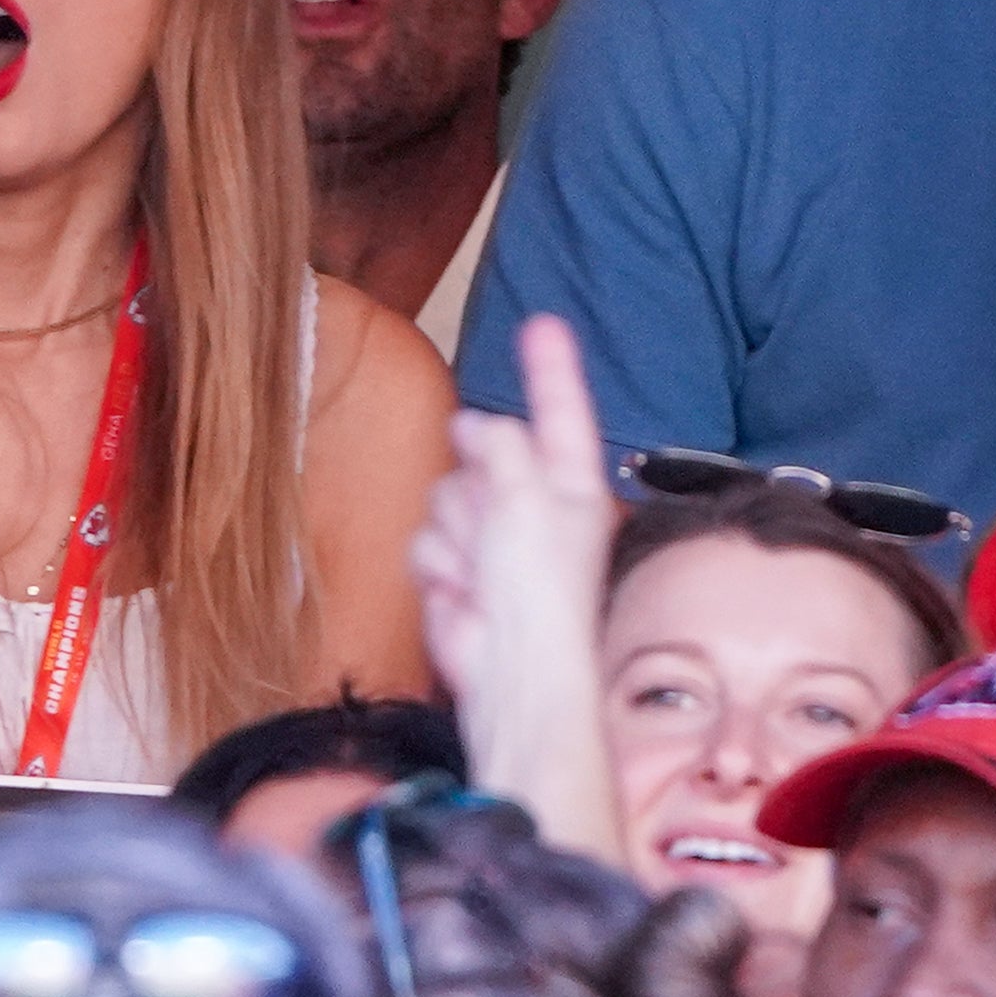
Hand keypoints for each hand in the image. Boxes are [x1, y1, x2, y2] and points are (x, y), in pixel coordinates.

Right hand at [410, 315, 618, 707]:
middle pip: (481, 454)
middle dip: (475, 487)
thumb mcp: (526, 497)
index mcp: (570, 487)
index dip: (550, 368)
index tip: (542, 324)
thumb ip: (501, 446)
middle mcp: (533, 508)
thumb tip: (479, 427)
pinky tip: (464, 596)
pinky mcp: (455, 571)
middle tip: (495, 531)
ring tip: (481, 574)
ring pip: (444, 496)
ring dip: (454, 535)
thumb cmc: (539, 594)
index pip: (560, 413)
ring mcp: (492, 541)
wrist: (507, 672)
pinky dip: (437, 569)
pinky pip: (424, 542)